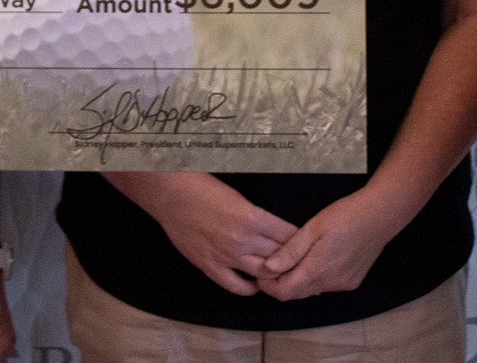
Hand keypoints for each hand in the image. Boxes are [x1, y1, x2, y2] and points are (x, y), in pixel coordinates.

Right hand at [107, 172, 297, 295]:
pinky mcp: (210, 266)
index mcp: (253, 217)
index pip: (289, 236)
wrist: (170, 194)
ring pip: (263, 274)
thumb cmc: (203, 187)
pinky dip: (250, 288)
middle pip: (280, 256)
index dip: (300, 240)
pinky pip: (236, 286)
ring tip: (279, 271)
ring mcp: (226, 256)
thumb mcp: (239, 196)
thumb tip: (275, 229)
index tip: (306, 243)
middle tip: (299, 260)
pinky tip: (255, 283)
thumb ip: (257, 216)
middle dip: (292, 258)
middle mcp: (243, 240)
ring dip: (274, 273)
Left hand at [256, 189, 405, 300]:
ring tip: (294, 257)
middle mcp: (330, 283)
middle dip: (280, 282)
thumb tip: (267, 268)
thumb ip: (290, 251)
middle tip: (273, 262)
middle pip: (296, 293)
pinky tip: (317, 258)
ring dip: (298, 279)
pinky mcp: (352, 282)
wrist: (380, 216)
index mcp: (316, 270)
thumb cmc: (344, 216)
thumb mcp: (312, 228)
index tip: (260, 270)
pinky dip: (316, 277)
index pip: (283, 292)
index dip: (268, 285)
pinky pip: (326, 285)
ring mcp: (342, 285)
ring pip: (311, 290)